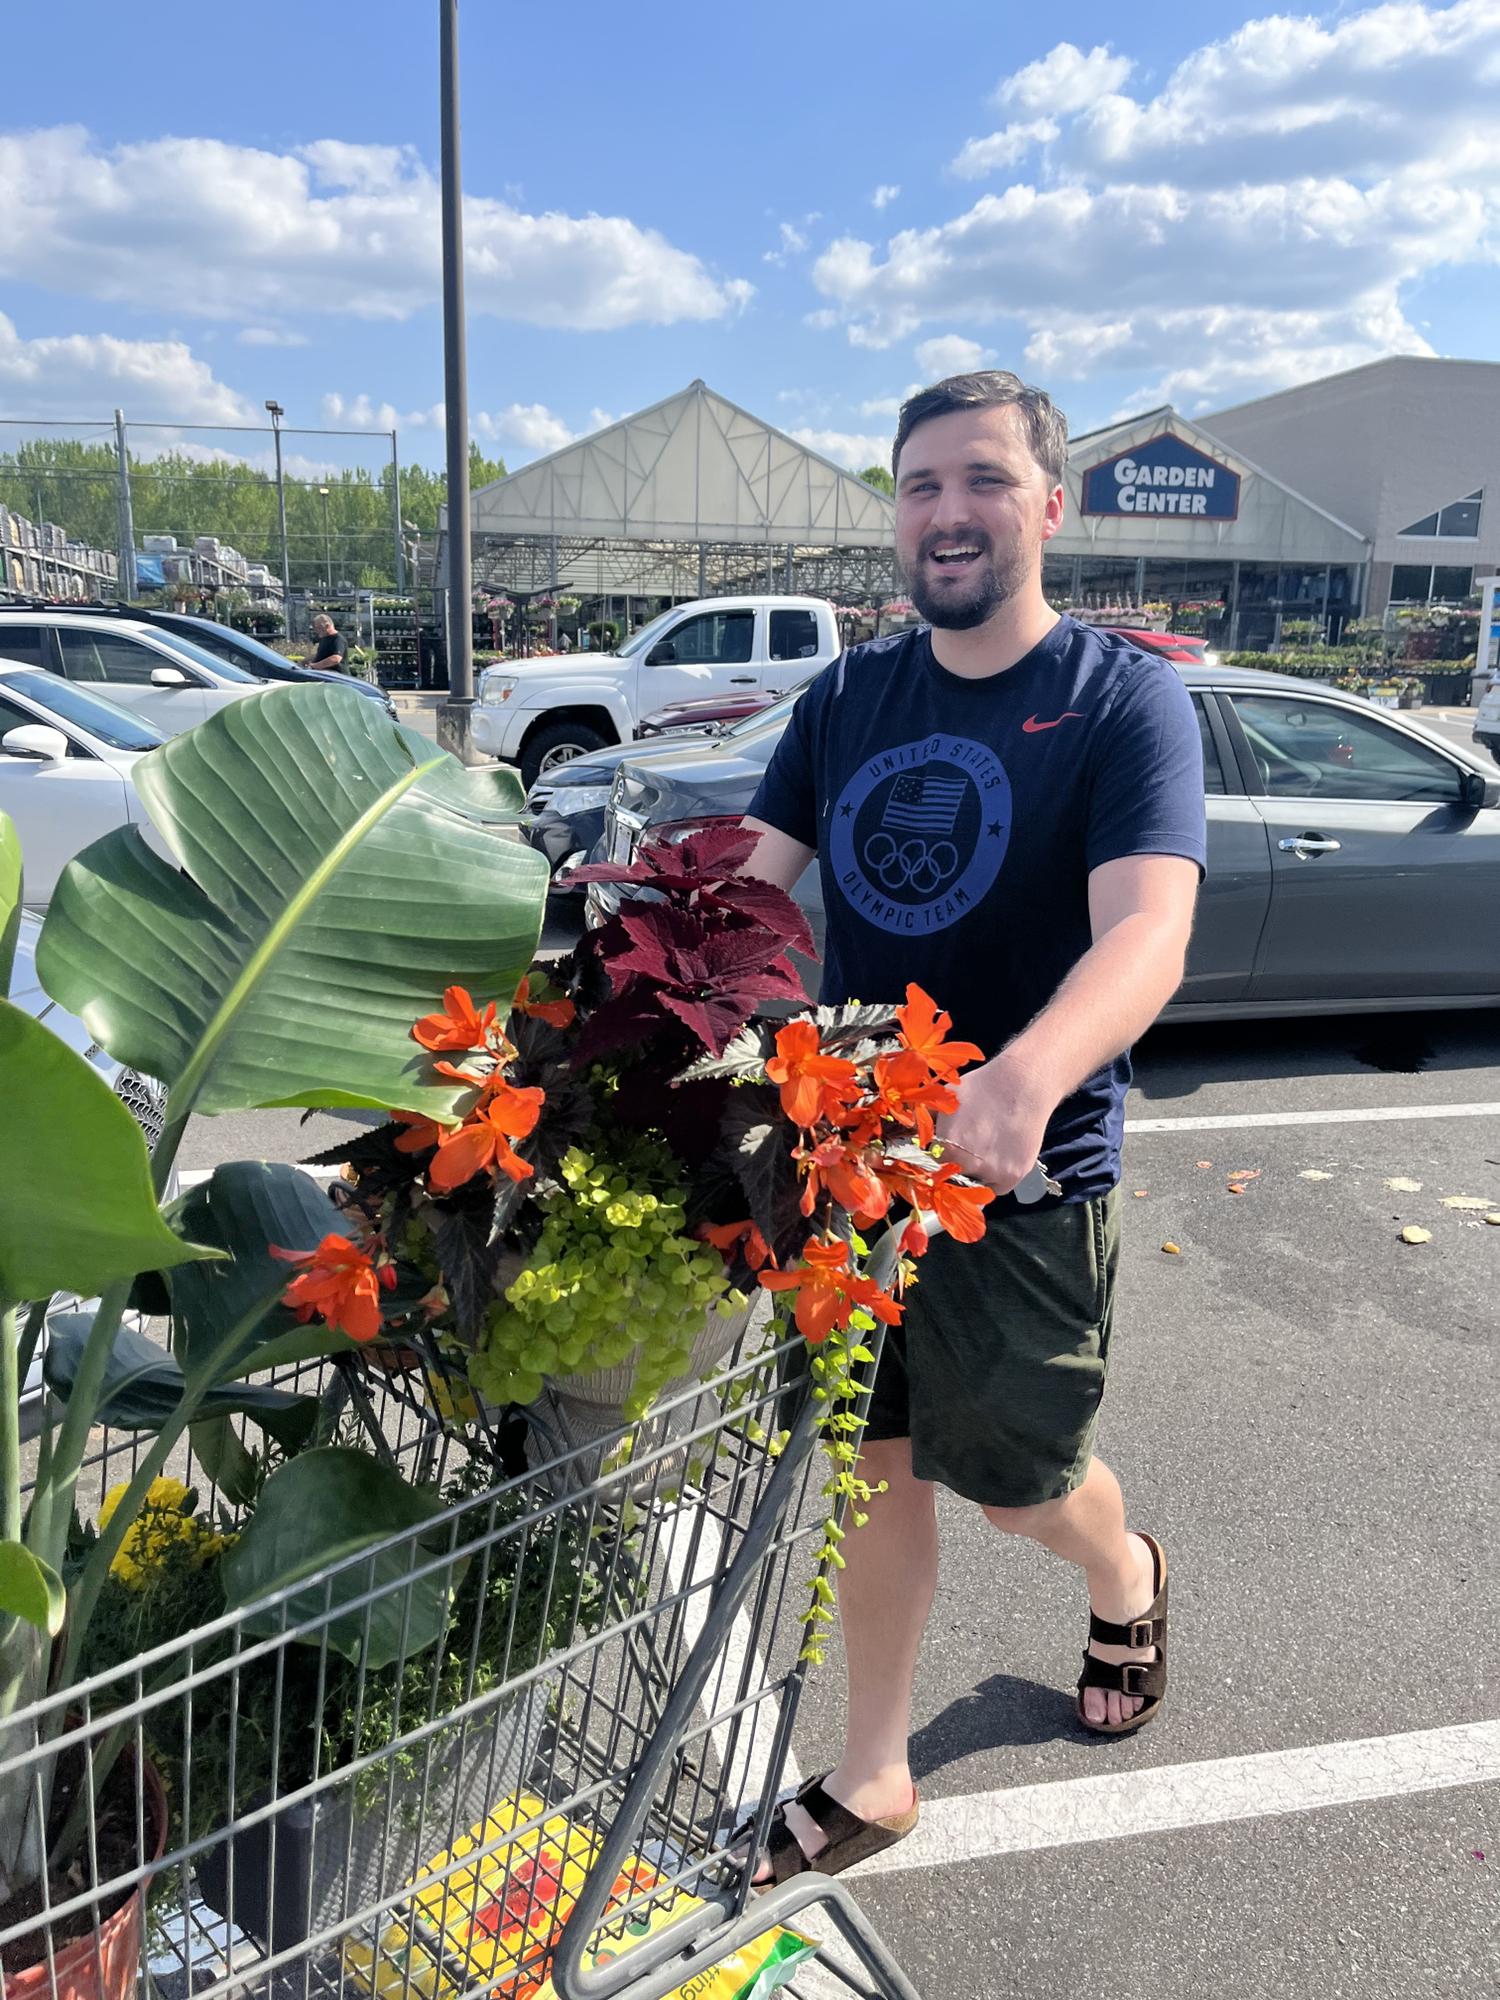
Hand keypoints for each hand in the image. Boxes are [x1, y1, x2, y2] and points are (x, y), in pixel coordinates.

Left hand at [935, 1049, 1055, 1195]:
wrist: (1023, 1085)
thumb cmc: (982, 1087)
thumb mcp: (946, 1098)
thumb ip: (926, 1119)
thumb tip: (908, 1130)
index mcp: (947, 1148)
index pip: (933, 1164)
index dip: (938, 1155)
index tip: (944, 1149)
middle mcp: (969, 1165)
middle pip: (953, 1176)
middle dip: (954, 1164)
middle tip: (965, 1146)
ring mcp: (993, 1173)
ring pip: (974, 1183)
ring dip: (974, 1171)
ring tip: (984, 1146)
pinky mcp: (1013, 1176)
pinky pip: (996, 1188)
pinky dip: (994, 1177)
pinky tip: (997, 1155)